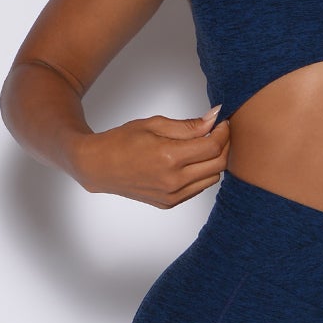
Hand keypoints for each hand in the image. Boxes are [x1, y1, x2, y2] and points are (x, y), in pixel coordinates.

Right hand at [76, 102, 229, 206]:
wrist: (99, 166)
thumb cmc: (122, 141)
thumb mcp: (154, 124)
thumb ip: (188, 125)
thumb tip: (214, 119)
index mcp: (170, 157)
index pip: (212, 146)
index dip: (223, 131)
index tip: (222, 121)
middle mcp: (173, 181)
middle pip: (218, 165)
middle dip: (224, 145)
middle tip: (219, 132)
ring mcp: (172, 195)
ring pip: (211, 179)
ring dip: (214, 161)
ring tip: (203, 146)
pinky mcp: (169, 203)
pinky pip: (197, 189)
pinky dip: (201, 174)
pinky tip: (191, 161)